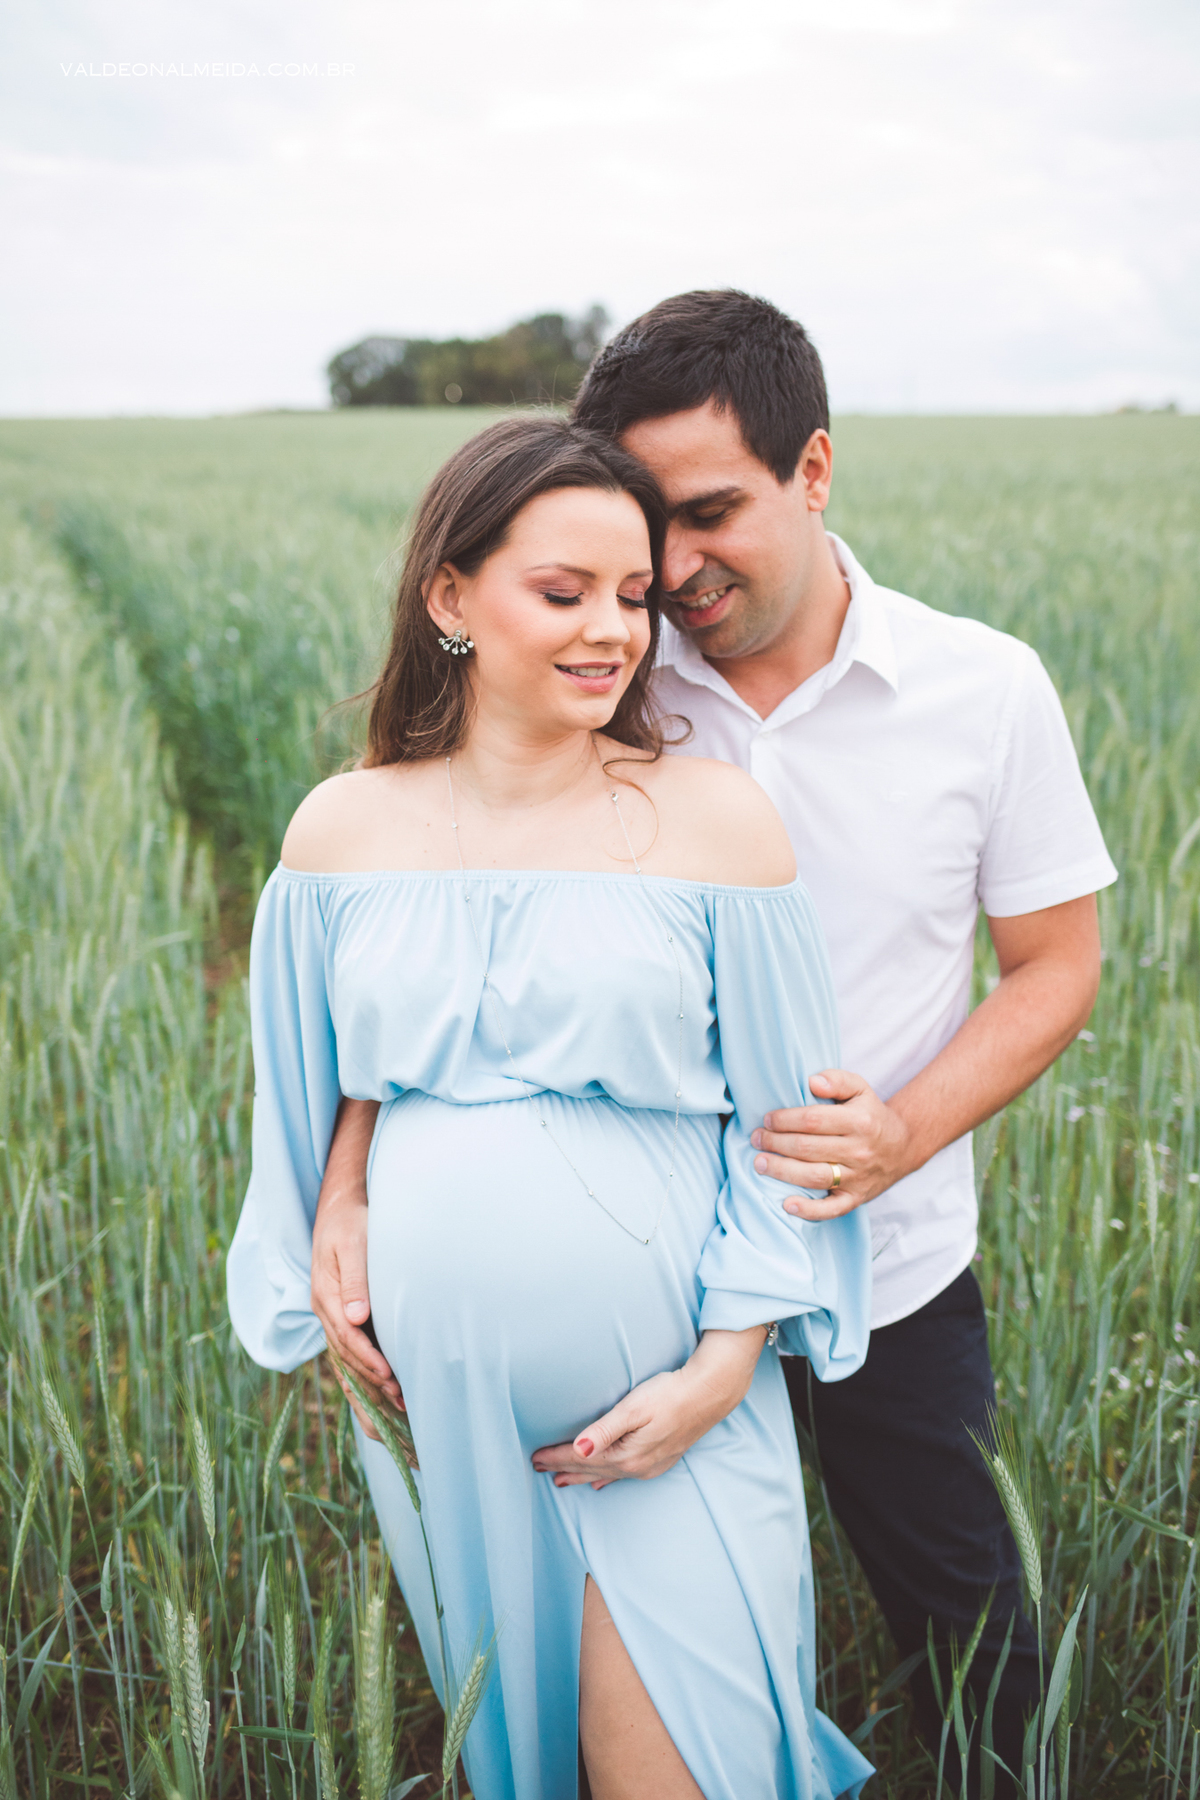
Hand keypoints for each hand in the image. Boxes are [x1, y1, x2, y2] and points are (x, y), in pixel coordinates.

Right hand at [311, 1180, 402, 1442]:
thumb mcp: (353, 1243)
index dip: (368, 1360)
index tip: (389, 1377)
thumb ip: (355, 1279)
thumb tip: (355, 1316)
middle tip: (402, 1407)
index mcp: (326, 1296)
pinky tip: (381, 1399)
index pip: (348, 1337)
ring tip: (396, 1414)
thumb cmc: (352, 1223)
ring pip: (347, 1363)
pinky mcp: (342, 1319)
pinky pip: (350, 1356)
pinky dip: (363, 1380)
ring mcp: (332, 1318)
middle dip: (372, 1384)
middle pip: (347, 1358)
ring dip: (369, 1389)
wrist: (338, 1209)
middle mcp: (326, 1312)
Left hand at [530, 1327, 765, 1489]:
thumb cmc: (670, 1394)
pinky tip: (601, 1483)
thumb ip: (604, 1430)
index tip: (534, 1458)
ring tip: (560, 1481)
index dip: (556, 1457)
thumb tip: (579, 1451)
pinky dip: (606, 1478)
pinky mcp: (660, 1459)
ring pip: (606, 1475)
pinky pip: (623, 1475)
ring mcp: (650, 1466)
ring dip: (582, 1476)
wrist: (711, 1393)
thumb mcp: (634, 1408)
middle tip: (538, 1469)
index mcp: (626, 1455)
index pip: (581, 1458)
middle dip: (563, 1469)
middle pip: (591, 1469)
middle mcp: (637, 1467)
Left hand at [750, 1068, 912, 1219]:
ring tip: (760, 1163)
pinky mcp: (856, 1198)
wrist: (903, 1147)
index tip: (767, 1119)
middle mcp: (859, 1151)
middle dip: (776, 1143)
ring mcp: (858, 1177)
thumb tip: (812, 1081)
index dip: (785, 1120)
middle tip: (756, 1139)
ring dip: (782, 1171)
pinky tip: (787, 1204)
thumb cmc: (870, 1115)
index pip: (813, 1120)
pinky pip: (832, 1209)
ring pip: (814, 1176)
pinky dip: (809, 1210)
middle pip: (808, 1148)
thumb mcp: (860, 1089)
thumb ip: (836, 1080)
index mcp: (859, 1121)